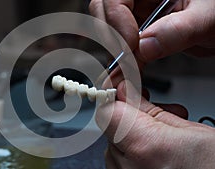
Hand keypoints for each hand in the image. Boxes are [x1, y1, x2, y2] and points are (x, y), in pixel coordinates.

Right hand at [89, 0, 214, 61]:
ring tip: (127, 71)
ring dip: (115, 53)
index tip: (131, 45)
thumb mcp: (207, 17)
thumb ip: (178, 30)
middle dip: (111, 37)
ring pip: (110, 31)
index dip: (117, 20)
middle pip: (105, 12)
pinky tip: (131, 73)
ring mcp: (139, 15)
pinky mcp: (140, 33)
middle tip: (124, 59)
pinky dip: (125, 63)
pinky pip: (123, 47)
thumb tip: (145, 47)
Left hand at [95, 81, 214, 168]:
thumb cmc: (214, 167)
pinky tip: (159, 149)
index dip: (117, 97)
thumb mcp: (190, 131)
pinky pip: (122, 161)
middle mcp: (126, 167)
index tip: (128, 90)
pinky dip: (136, 151)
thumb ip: (151, 111)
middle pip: (112, 127)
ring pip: (116, 143)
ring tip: (168, 134)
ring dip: (136, 133)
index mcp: (142, 146)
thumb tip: (126, 91)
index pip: (107, 111)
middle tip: (160, 112)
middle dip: (132, 115)